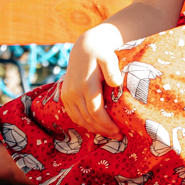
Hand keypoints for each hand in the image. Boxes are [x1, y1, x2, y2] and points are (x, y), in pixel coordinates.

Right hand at [60, 24, 125, 139]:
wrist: (84, 47)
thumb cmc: (101, 53)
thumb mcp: (108, 57)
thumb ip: (112, 69)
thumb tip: (116, 83)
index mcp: (86, 84)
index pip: (96, 111)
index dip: (106, 123)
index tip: (119, 130)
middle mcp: (74, 91)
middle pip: (88, 118)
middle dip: (103, 130)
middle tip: (118, 136)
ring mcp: (67, 95)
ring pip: (80, 120)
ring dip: (94, 129)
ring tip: (109, 134)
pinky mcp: (65, 96)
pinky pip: (74, 116)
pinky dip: (84, 124)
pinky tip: (96, 127)